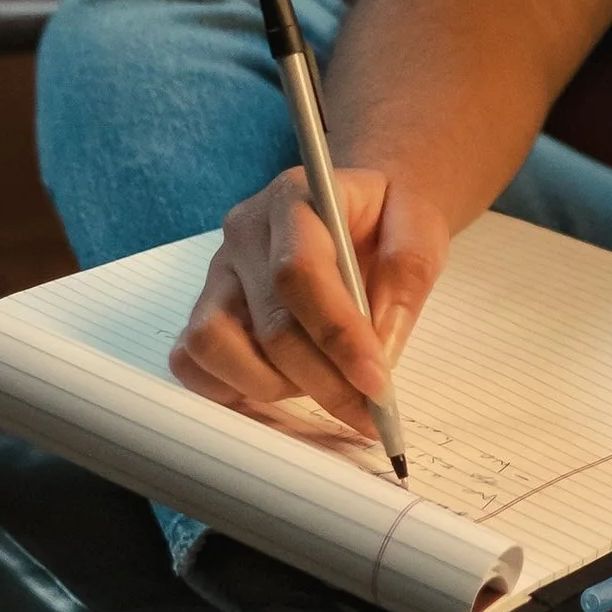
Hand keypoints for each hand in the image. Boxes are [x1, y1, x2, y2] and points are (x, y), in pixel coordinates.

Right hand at [169, 164, 448, 439]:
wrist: (360, 204)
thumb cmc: (387, 214)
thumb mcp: (420, 224)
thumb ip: (407, 277)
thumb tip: (380, 351)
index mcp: (293, 198)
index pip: (299, 273)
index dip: (339, 337)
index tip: (379, 385)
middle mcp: (244, 233)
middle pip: (267, 325)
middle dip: (325, 382)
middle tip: (370, 413)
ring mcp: (217, 273)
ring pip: (214, 346)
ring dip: (275, 387)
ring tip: (325, 385)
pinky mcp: (205, 307)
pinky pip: (191, 361)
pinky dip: (231, 388)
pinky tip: (282, 387)